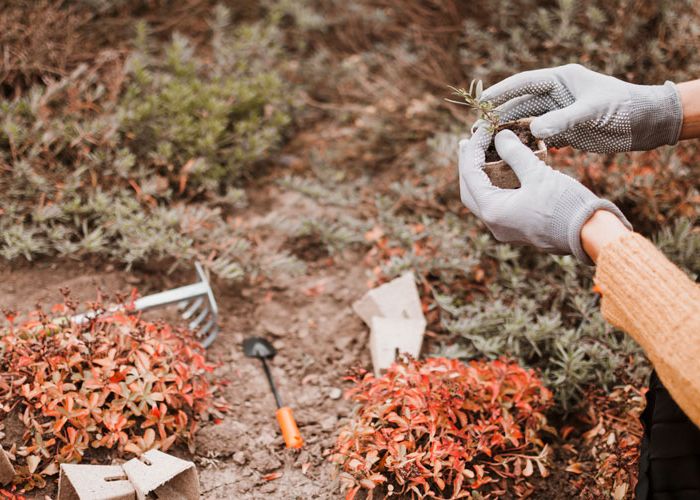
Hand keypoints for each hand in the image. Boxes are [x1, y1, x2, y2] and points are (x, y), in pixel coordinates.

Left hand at [459, 127, 631, 263]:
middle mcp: (493, 223)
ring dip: (481, 175)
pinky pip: (498, 203)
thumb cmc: (565, 204)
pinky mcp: (517, 227)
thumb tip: (500, 136)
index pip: (470, 174)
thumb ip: (515, 153)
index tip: (482, 128)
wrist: (589, 234)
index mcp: (493, 211)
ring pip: (483, 198)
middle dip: (468, 164)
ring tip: (483, 153)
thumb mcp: (538, 174)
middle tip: (469, 142)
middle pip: (470, 189)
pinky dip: (496, 185)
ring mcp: (505, 228)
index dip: (473, 148)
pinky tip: (502, 170)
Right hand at [480, 64, 682, 152]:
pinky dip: (524, 146)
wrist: (647, 124)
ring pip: (525, 124)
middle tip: (477, 131)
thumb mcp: (593, 111)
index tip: (482, 103)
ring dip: (508, 134)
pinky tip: (509, 157)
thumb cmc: (624, 108)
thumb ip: (563, 120)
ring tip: (487, 145)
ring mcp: (558, 115)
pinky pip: (537, 139)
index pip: (524, 83)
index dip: (501, 92)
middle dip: (498, 117)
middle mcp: (556, 96)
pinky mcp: (563, 133)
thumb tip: (533, 129)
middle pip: (520, 106)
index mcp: (561, 80)